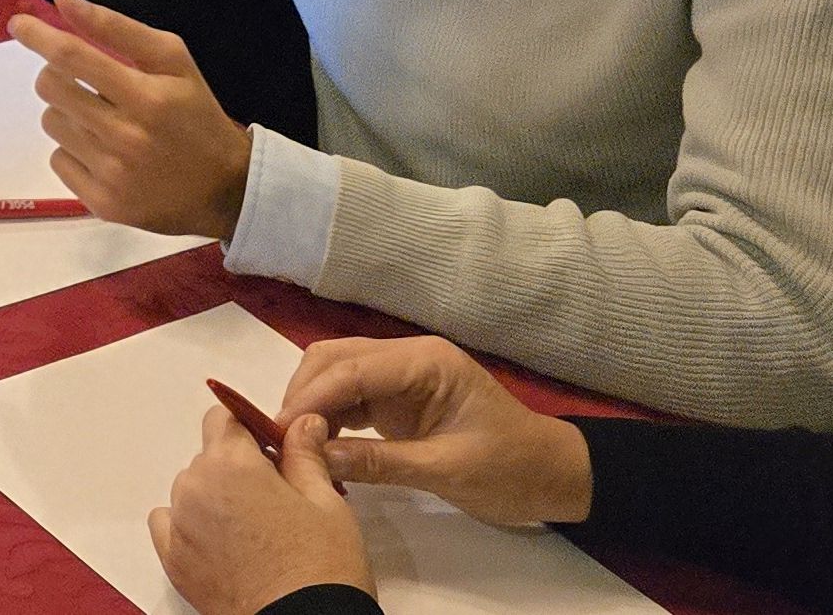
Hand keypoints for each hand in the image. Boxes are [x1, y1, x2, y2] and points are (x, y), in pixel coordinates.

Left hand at [8, 0, 250, 238]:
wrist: (226, 189)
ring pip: (51, 123)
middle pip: (51, 89)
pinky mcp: (103, 204)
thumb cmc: (196, 115)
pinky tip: (105, 152)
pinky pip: (58, 160)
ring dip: (68, 113)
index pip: (72, 57)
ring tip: (102, 119)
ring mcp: (112, 175)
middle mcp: (126, 137)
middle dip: (57, 75)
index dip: (38, 36)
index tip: (18, 25)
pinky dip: (74, 150)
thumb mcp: (173, 61)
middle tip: (82, 81)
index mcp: (147, 96)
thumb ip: (116, 27)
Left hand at [150, 409, 369, 614]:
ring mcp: (179, 526)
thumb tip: (303, 424)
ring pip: (192, 491)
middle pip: (209, 457)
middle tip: (276, 499)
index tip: (273, 450)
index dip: (250, 431)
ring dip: (216, 498)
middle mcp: (195, 489)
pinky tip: (225, 544)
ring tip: (257, 530)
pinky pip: (170, 524)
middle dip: (239, 469)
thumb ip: (304, 454)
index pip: (224, 419)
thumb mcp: (325, 500)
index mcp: (230, 464)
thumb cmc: (321, 569)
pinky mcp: (174, 561)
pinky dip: (192, 526)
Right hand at [279, 337, 594, 526]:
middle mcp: (408, 358)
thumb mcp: (447, 470)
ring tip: (292, 444)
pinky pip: (351, 397)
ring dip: (312, 404)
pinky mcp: (399, 398)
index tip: (278, 431)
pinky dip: (329, 417)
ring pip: (337, 375)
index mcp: (426, 362)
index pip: (351, 368)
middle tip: (280, 439)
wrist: (554, 476)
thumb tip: (316, 457)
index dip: (310, 398)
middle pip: (335, 360)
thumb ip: (381, 462)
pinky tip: (316, 443)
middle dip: (303, 395)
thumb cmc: (511, 469)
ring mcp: (402, 377)